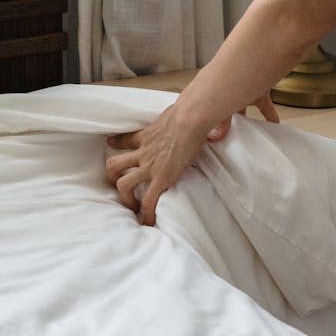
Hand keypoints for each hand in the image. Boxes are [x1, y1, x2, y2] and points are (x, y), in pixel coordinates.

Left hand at [105, 92, 279, 225]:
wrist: (195, 115)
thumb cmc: (199, 111)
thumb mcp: (197, 116)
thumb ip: (207, 122)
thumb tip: (224, 126)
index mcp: (150, 133)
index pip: (127, 138)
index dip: (117, 144)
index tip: (111, 146)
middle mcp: (145, 150)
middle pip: (114, 162)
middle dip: (113, 176)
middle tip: (118, 185)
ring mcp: (149, 165)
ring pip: (121, 182)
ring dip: (125, 197)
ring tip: (133, 208)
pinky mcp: (159, 179)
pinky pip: (146, 201)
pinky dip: (145, 215)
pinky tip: (147, 224)